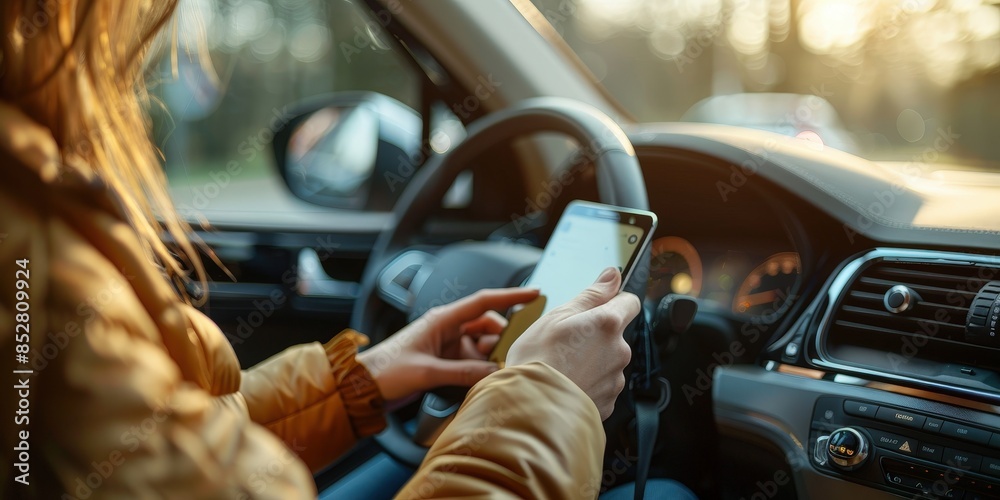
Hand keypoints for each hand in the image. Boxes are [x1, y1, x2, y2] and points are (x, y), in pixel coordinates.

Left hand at [356, 288, 539, 400]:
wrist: (363, 385)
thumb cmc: (385, 370)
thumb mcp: (426, 372)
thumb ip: (462, 372)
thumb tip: (494, 373)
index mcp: (442, 319)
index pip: (484, 302)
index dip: (511, 296)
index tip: (534, 293)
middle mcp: (447, 328)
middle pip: (488, 326)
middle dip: (503, 338)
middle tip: (514, 354)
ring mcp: (447, 344)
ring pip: (482, 345)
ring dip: (491, 356)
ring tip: (498, 370)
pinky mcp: (446, 360)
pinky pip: (472, 360)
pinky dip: (481, 368)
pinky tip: (485, 378)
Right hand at [507, 267, 639, 419]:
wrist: (532, 409)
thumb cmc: (538, 360)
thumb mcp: (558, 316)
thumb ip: (591, 294)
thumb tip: (613, 275)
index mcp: (608, 324)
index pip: (629, 302)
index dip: (613, 301)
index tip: (597, 306)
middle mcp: (619, 351)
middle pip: (615, 335)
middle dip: (595, 335)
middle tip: (564, 342)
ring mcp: (615, 380)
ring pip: (607, 362)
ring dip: (591, 361)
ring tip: (562, 367)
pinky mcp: (609, 403)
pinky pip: (601, 386)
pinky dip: (588, 384)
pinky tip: (566, 384)